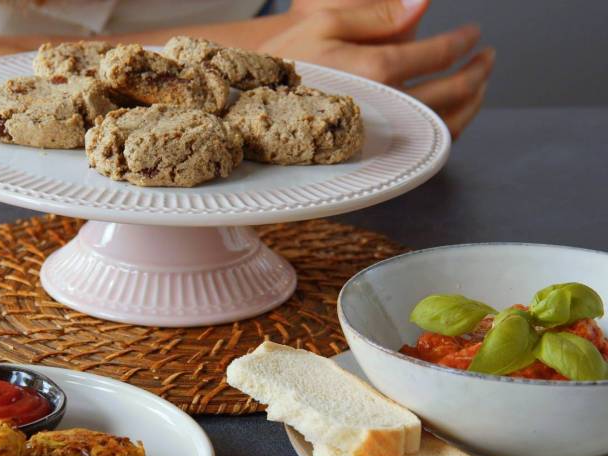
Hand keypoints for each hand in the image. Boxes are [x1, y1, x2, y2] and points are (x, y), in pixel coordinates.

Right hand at [261, 0, 494, 138]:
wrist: (253, 109)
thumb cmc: (286, 60)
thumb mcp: (325, 21)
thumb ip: (378, 12)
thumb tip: (424, 2)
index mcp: (375, 70)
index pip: (437, 54)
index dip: (462, 41)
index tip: (474, 33)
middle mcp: (384, 107)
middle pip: (451, 93)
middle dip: (478, 73)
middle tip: (488, 58)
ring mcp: (381, 136)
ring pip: (445, 127)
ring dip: (472, 105)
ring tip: (480, 85)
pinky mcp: (374, 155)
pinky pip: (422, 150)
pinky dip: (449, 133)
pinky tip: (453, 116)